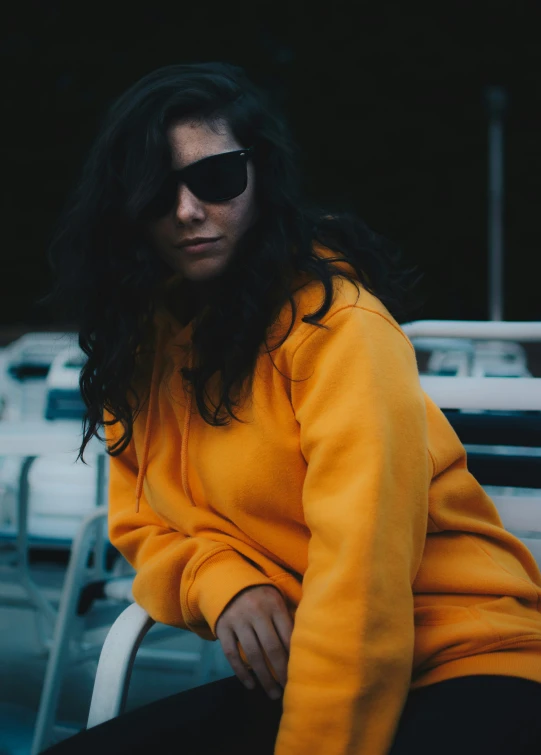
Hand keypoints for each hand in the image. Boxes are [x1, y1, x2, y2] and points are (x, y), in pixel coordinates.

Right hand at [215, 584, 292, 699]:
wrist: (228, 581)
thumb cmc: (260, 596)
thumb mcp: (276, 599)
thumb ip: (286, 619)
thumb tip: (303, 647)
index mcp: (273, 604)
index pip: (287, 634)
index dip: (294, 656)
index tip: (300, 675)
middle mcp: (256, 611)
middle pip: (271, 647)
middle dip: (281, 672)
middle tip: (288, 690)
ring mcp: (238, 619)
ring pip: (252, 654)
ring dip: (264, 677)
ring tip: (273, 693)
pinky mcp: (223, 627)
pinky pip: (231, 653)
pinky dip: (241, 672)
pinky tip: (251, 685)